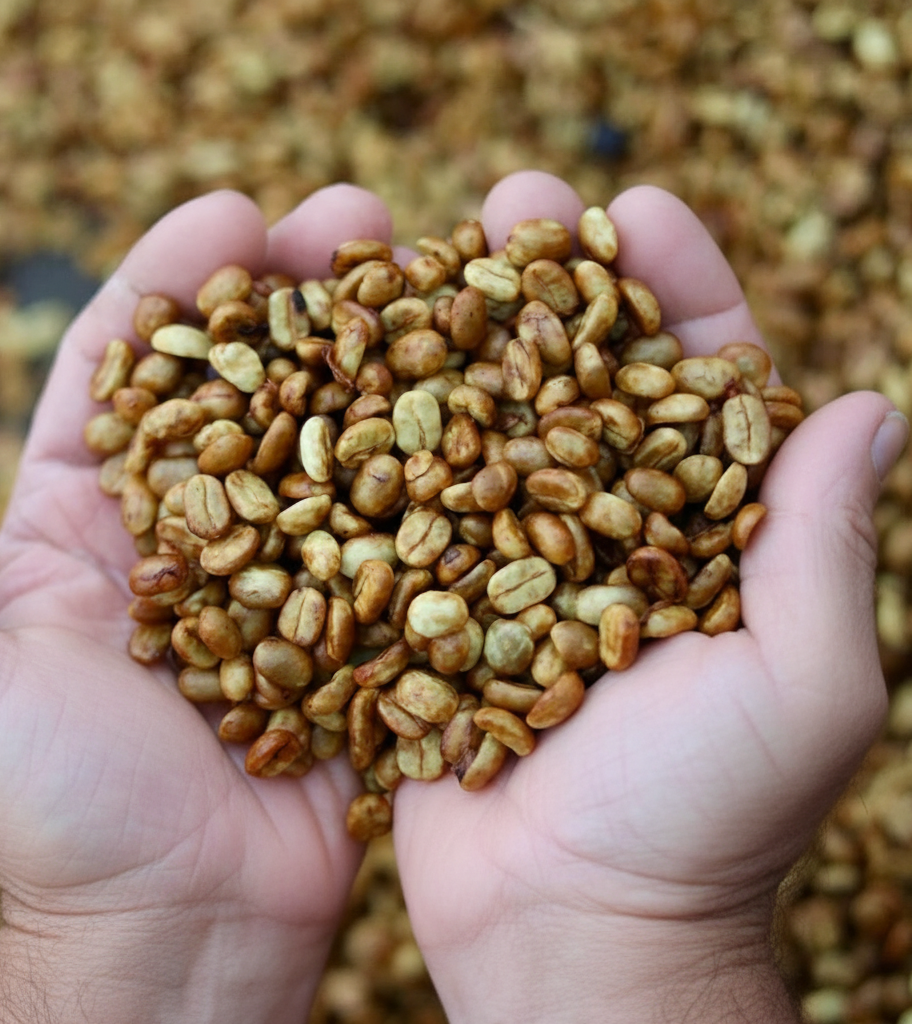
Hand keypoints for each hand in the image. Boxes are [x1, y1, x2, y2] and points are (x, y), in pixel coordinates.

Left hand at [0, 185, 391, 1023]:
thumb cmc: (62, 812)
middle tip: (362, 218)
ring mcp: (290, 567)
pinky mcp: (362, 617)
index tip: (235, 212)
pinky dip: (438, 465)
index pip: (132, 365)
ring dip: (377, 355)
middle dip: (299, 290)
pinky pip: (403, 526)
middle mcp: (198, 525)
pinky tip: (489, 406)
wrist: (186, 922)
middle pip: (248, 376)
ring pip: (333, 435)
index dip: (176, 281)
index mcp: (94, 516)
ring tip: (441, 279)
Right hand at [392, 171, 905, 1023]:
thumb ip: (819, 544)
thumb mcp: (803, 684)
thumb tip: (866, 405)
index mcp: (704, 534)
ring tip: (418, 252)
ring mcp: (509, 564)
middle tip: (514, 197)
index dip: (673, 293)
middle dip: (550, 286)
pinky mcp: (433, 607)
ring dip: (460, 340)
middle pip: (577, 382)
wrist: (569, 930)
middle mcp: (604, 532)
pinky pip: (408, 509)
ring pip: (485, 429)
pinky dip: (384, 440)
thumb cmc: (702, 820)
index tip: (637, 210)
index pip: (694, 386)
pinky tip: (350, 369)